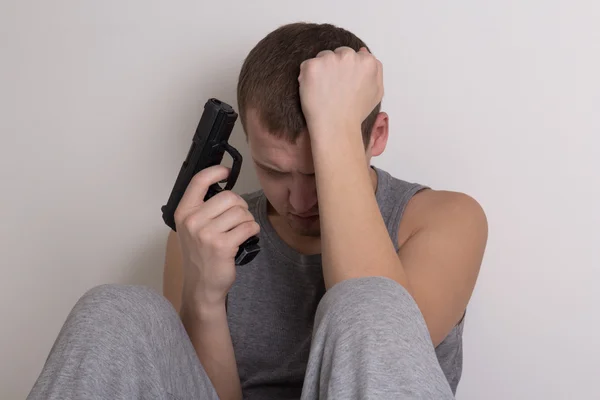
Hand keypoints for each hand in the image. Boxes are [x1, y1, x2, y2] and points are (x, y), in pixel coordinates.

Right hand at [173, 165, 259, 307]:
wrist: (201, 286)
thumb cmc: (200, 256)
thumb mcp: (191, 229)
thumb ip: (202, 208)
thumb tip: (223, 187)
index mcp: (183, 213)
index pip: (199, 181)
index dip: (215, 172)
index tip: (226, 172)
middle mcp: (193, 221)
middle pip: (229, 197)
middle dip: (240, 206)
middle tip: (238, 218)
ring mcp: (207, 233)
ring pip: (241, 212)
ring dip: (247, 220)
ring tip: (240, 231)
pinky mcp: (223, 245)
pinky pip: (248, 227)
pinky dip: (252, 231)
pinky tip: (246, 237)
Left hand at [298, 46, 383, 136]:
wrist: (336, 127)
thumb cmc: (355, 113)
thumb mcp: (376, 92)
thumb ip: (375, 70)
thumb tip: (363, 52)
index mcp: (367, 62)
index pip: (354, 56)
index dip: (347, 70)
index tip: (344, 84)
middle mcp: (349, 56)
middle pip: (338, 53)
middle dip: (335, 67)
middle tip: (333, 89)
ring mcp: (329, 59)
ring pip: (322, 58)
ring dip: (321, 70)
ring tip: (324, 91)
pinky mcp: (312, 66)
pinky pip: (307, 66)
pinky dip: (307, 77)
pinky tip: (314, 92)